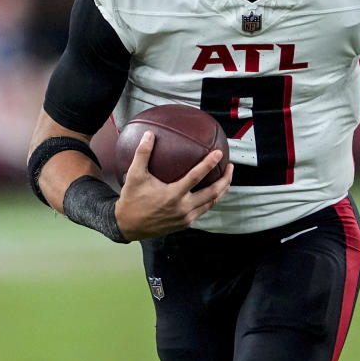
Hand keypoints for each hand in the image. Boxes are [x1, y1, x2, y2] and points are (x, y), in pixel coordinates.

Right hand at [114, 131, 232, 240]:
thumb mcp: (134, 175)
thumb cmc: (132, 200)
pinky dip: (211, 200)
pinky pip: (203, 210)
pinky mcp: (185, 224)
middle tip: (230, 166)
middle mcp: (183, 208)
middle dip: (225, 180)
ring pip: (211, 203)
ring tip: (226, 178)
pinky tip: (213, 191)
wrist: (128, 226)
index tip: (219, 154)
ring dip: (222, 190)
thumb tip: (149, 134)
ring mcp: (185, 218)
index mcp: (173, 195)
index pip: (196, 177)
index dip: (209, 164)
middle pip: (212, 193)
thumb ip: (142, 154)